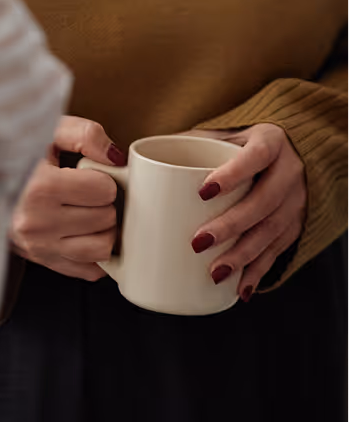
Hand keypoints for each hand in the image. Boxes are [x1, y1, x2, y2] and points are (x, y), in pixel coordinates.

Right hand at [8, 116, 125, 281]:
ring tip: (84, 211)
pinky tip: (80, 232)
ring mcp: (40, 247)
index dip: (101, 178)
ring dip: (101, 228)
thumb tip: (117, 158)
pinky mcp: (43, 261)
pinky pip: (91, 270)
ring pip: (103, 247)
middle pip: (106, 218)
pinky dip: (93, 253)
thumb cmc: (15, 155)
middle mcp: (38, 223)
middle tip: (84, 191)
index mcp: (39, 188)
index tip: (87, 174)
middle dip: (101, 202)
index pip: (103, 190)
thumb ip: (84, 135)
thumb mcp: (45, 132)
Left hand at [181, 125, 306, 300]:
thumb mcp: (218, 133)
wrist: (292, 150)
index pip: (255, 157)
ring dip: (243, 255)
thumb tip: (124, 160)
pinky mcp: (295, 225)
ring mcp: (295, 201)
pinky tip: (240, 288)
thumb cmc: (239, 142)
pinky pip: (278, 251)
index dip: (233, 174)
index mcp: (270, 142)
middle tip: (198, 241)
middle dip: (231, 225)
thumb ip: (182, 141)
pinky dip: (258, 272)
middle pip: (263, 202)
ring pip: (272, 231)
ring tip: (215, 271)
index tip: (203, 191)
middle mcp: (289, 172)